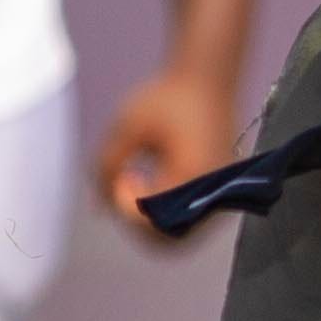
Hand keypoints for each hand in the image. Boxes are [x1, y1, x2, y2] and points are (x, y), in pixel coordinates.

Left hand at [92, 64, 240, 239]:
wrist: (207, 79)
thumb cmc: (167, 98)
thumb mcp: (127, 126)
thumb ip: (107, 165)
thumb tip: (100, 205)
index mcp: (193, 178)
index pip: (150, 222)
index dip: (124, 206)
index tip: (121, 173)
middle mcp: (212, 194)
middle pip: (166, 241)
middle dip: (136, 222)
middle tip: (125, 183)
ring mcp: (219, 197)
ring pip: (178, 237)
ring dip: (150, 221)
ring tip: (138, 181)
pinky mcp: (220, 194)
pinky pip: (190, 223)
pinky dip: (166, 216)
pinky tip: (153, 183)